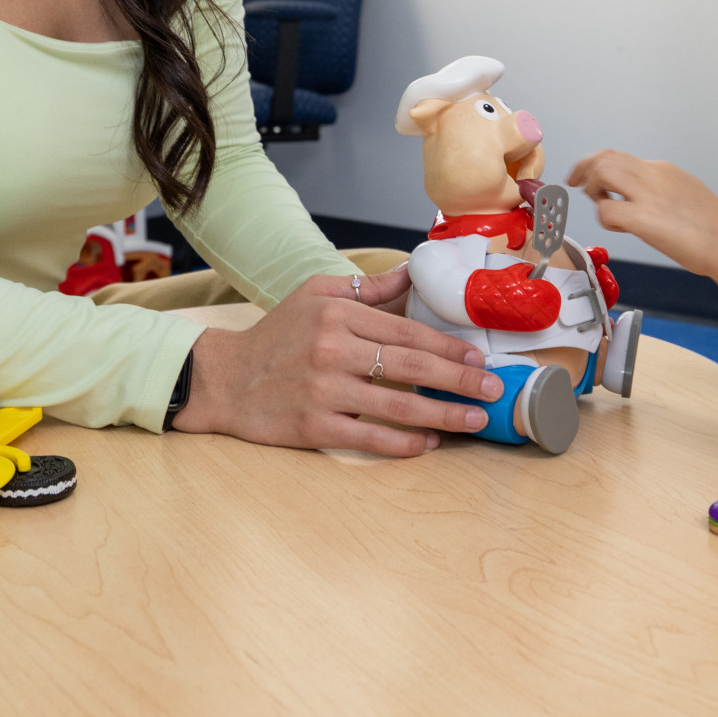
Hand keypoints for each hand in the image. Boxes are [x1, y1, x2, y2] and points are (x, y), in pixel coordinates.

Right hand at [170, 271, 503, 455]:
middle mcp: (333, 350)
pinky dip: (404, 444)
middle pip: (413, 367)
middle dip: (461, 380)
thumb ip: (366, 289)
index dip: (449, 347)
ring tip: (475, 419)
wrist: (224, 380)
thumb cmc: (275, 335)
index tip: (479, 358)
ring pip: (398, 406)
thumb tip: (412, 272)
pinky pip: (371, 438)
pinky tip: (428, 443)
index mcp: (338, 316)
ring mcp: (324, 391)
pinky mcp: (313, 426)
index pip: (408, 332)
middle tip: (493, 389)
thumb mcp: (315, 295)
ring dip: (444, 415)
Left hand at [565, 150, 717, 274]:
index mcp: (662, 171)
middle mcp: (653, 177)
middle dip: (584, 170)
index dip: (594, 164)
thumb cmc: (714, 229)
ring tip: (601, 205)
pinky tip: (619, 227)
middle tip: (577, 186)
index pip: (618, 156)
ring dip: (593, 188)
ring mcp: (648, 196)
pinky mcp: (644, 219)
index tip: (584, 177)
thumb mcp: (685, 195)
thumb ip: (659, 191)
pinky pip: (606, 210)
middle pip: (604, 157)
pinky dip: (605, 218)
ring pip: (602, 172)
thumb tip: (639, 200)